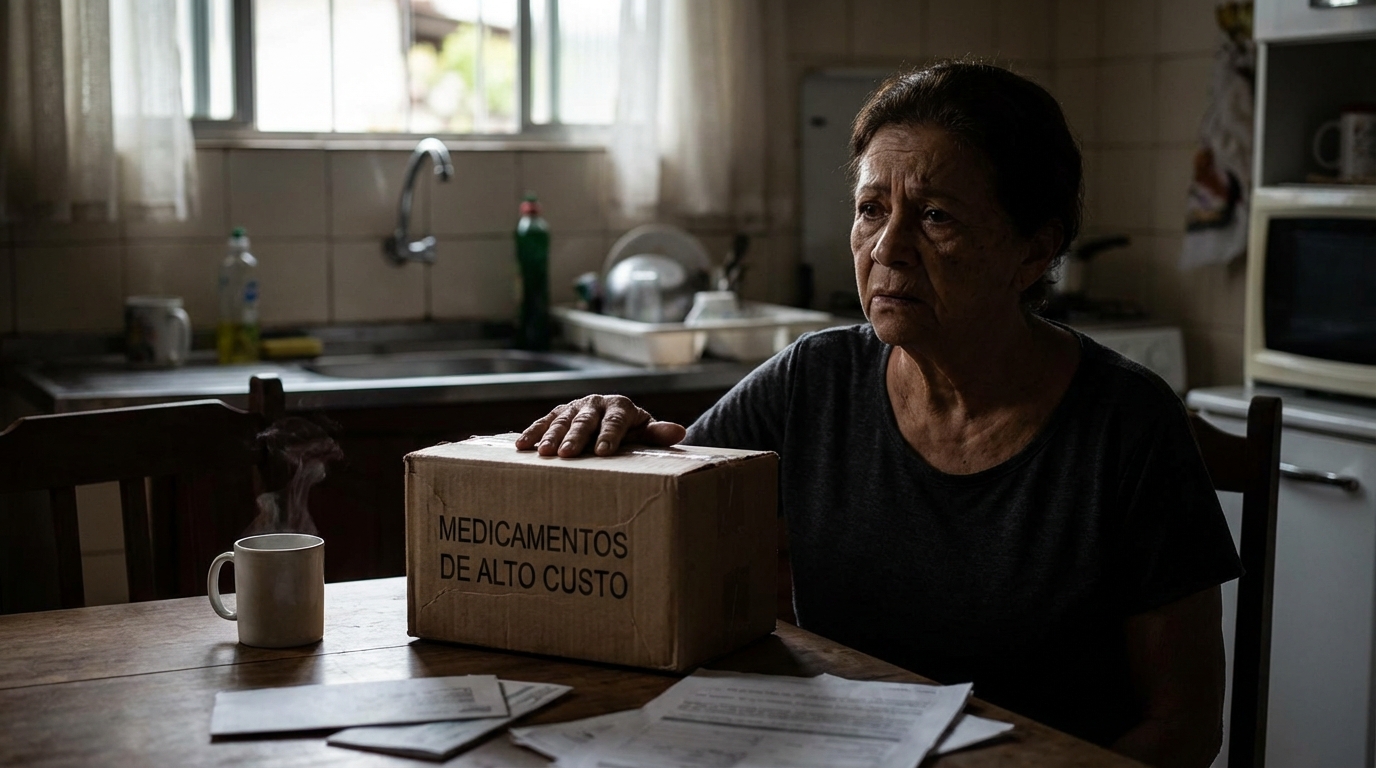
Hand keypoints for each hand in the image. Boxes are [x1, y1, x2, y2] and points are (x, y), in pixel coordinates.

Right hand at [515, 395, 686, 456]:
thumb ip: (658, 435)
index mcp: (621, 407)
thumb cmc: (633, 433)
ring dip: (551, 436)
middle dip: (575, 437)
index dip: (609, 436)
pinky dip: (532, 432)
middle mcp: (597, 403)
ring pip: (562, 421)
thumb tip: (680, 432)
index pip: (616, 421)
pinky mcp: (559, 413)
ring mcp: (576, 407)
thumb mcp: (646, 434)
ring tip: (544, 454)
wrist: (616, 422)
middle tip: (565, 454)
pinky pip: (544, 422)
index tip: (603, 452)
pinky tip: (521, 446)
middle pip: (586, 421)